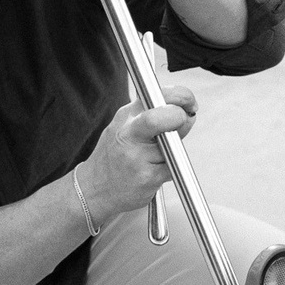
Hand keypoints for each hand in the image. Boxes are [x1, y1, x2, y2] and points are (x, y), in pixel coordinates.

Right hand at [81, 83, 197, 216]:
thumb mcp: (127, 126)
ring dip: (174, 152)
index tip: (190, 104)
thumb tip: (188, 113)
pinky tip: (151, 172)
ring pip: (174, 146)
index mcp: (126, 115)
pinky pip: (173, 169)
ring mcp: (136, 156)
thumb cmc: (116, 156)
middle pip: (163, 117)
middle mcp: (129, 133)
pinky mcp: (147, 177)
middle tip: (184, 124)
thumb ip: (155, 116)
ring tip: (154, 159)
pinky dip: (169, 171)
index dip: (182, 97)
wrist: (94, 189)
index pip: (157, 94)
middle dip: (180, 118)